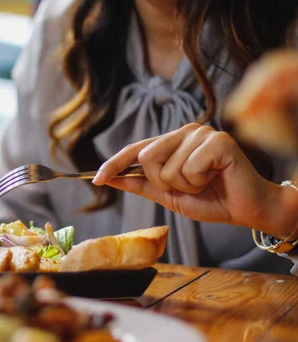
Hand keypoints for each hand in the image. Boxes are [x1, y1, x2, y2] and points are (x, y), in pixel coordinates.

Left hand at [92, 123, 295, 236]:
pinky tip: (216, 177)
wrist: (246, 210)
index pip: (135, 150)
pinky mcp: (218, 141)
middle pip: (146, 157)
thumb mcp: (167, 195)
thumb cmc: (210, 199)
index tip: (96, 180)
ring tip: (204, 182)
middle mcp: (185, 131)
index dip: (114, 164)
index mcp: (172, 142)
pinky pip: (188, 168)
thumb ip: (140, 185)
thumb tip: (109, 179)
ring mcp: (201, 133)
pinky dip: (198, 182)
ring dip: (183, 186)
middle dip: (162, 182)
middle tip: (188, 186)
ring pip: (166, 166)